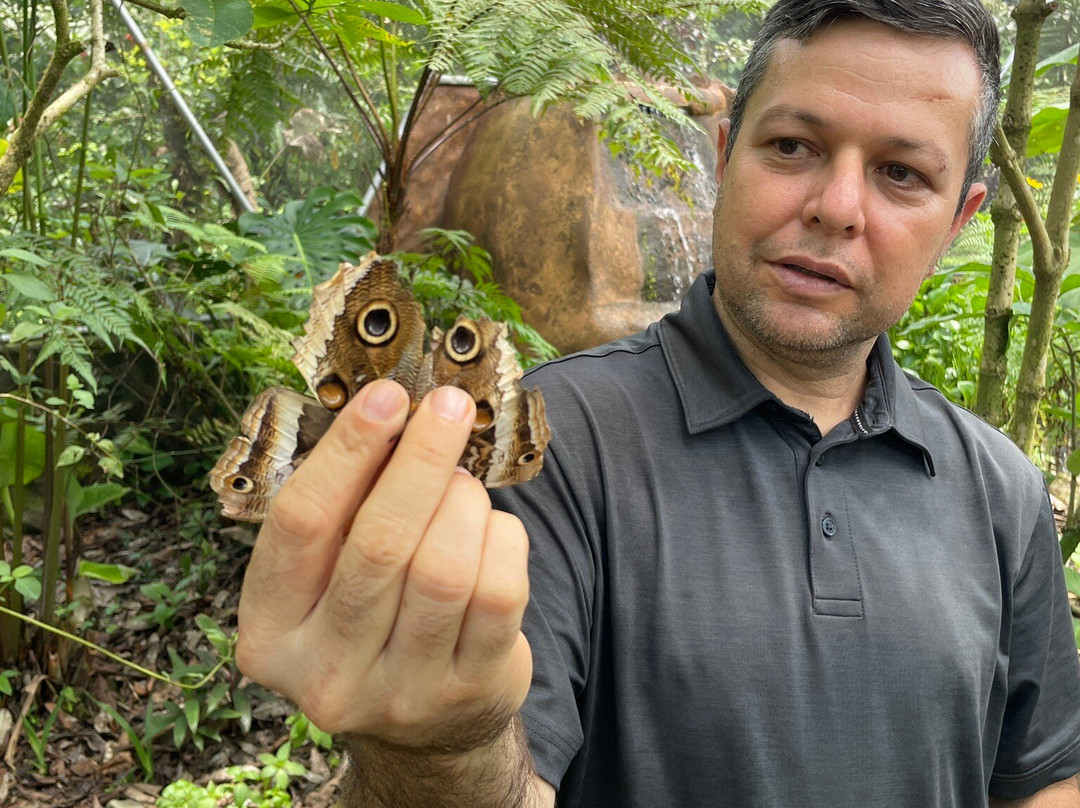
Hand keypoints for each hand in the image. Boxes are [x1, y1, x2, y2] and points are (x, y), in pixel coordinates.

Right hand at [235, 379, 533, 750]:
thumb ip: (343, 507)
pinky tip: (490, 528)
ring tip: (463, 482)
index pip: (300, 524)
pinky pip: (499, 593)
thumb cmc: (369, 617)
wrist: (421, 725)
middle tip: (449, 407)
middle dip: (421, 460)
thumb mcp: (328, 575)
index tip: (386, 396)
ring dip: (463, 503)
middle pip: (379, 544)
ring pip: (444, 570)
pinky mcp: (468, 694)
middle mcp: (325, 674)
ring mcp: (400, 694)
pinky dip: (502, 540)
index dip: (346, 451)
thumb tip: (390, 409)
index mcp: (270, 633)